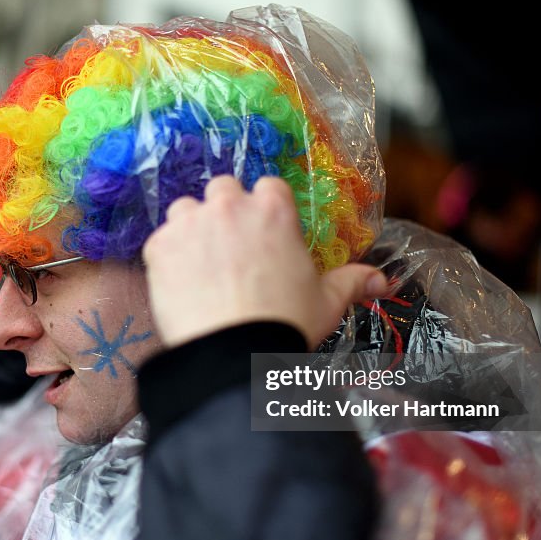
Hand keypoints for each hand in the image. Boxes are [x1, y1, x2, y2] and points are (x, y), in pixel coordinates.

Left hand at [143, 176, 386, 347]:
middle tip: (230, 248)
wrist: (233, 352)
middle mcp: (230, 207)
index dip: (264, 209)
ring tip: (201, 263)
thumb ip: (352, 282)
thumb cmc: (283, 324)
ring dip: (191, 228)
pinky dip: (167, 257)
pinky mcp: (159, 247)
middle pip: (222, 190)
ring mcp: (191, 224)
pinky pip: (159, 240)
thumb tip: (381, 282)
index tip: (264, 232)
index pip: (268, 187)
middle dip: (225, 212)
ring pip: (185, 209)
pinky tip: (180, 283)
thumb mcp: (327, 301)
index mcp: (274, 210)